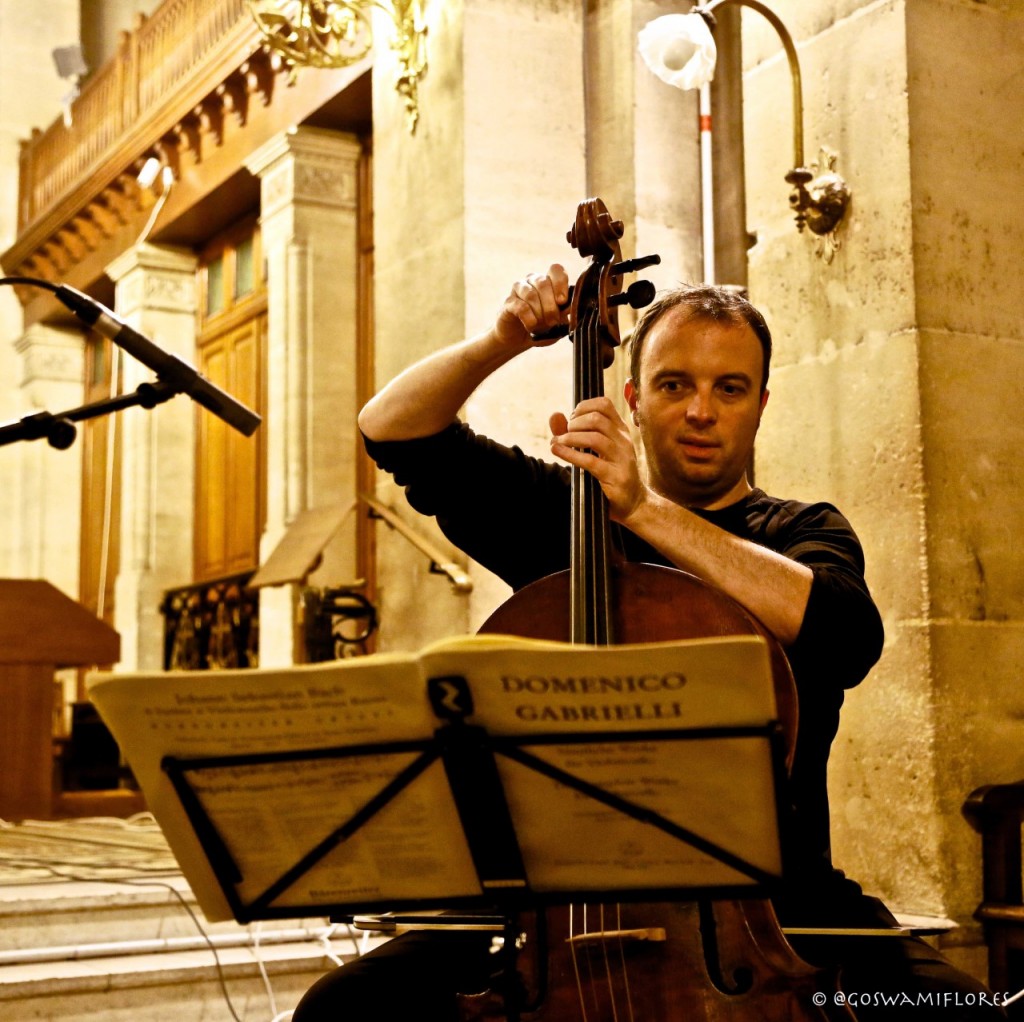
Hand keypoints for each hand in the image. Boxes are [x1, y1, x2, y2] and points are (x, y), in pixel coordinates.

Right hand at [496, 264, 570, 348]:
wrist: (518, 339)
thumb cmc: (541, 327)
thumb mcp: (558, 321)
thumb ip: (565, 313)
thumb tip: (569, 307)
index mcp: (548, 281)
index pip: (556, 270)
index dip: (560, 284)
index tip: (562, 302)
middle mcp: (533, 280)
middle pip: (544, 283)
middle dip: (551, 306)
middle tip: (553, 321)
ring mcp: (519, 289)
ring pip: (531, 294)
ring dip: (539, 313)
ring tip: (541, 326)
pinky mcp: (509, 302)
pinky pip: (521, 306)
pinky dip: (529, 318)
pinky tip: (531, 326)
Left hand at [549, 397, 645, 522]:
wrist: (634, 502)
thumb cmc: (610, 473)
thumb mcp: (594, 450)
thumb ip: (573, 432)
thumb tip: (554, 415)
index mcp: (620, 430)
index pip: (604, 404)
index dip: (583, 407)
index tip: (571, 419)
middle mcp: (624, 440)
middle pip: (597, 419)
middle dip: (575, 423)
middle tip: (565, 434)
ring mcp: (622, 458)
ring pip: (595, 438)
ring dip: (571, 438)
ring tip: (559, 442)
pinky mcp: (615, 477)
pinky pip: (591, 461)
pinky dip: (570, 454)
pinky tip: (558, 451)